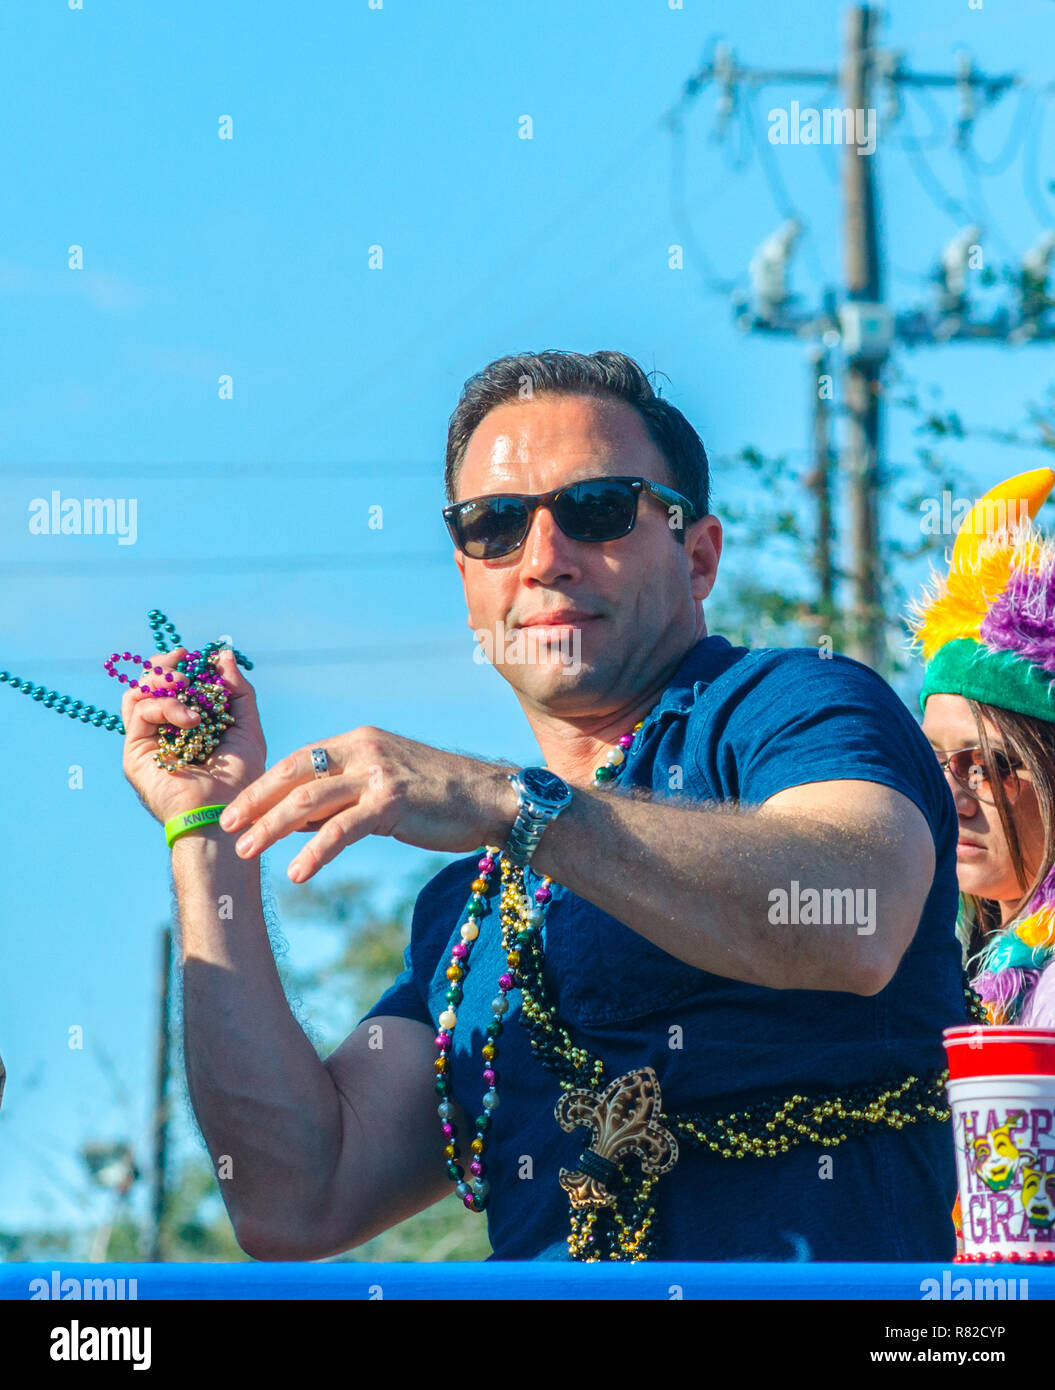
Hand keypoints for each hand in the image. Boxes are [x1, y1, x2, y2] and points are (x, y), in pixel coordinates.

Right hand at [121, 647, 266, 825]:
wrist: (225, 814)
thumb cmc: (240, 779)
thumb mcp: (247, 727)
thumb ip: (237, 691)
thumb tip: (223, 654)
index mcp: (187, 725)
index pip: (174, 685)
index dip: (182, 665)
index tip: (197, 655)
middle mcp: (163, 731)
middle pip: (149, 684)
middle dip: (166, 666)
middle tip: (183, 659)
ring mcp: (147, 741)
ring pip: (138, 693)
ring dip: (164, 682)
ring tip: (188, 690)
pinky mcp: (136, 751)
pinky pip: (139, 711)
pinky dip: (165, 705)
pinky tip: (191, 720)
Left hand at [217, 726, 519, 881]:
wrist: (491, 799)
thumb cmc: (439, 797)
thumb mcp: (384, 786)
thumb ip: (342, 797)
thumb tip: (296, 821)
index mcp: (358, 740)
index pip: (297, 760)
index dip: (262, 785)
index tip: (234, 809)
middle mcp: (364, 749)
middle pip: (294, 775)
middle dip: (255, 803)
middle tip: (226, 828)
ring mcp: (378, 774)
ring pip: (309, 801)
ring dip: (272, 828)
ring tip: (247, 852)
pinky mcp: (392, 802)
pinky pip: (342, 829)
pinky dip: (314, 852)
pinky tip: (297, 872)